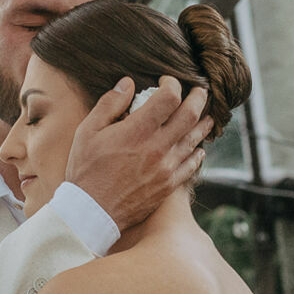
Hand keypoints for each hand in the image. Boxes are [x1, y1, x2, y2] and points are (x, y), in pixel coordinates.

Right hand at [63, 76, 210, 229]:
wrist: (92, 211)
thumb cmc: (86, 169)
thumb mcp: (88, 131)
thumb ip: (110, 104)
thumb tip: (128, 83)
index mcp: (138, 131)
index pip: (169, 97)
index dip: (172, 83)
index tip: (166, 81)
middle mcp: (157, 147)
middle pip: (191, 114)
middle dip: (198, 98)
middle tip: (199, 91)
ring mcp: (166, 168)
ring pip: (196, 139)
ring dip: (204, 123)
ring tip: (207, 116)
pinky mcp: (168, 185)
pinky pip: (191, 165)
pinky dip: (197, 152)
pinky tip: (198, 148)